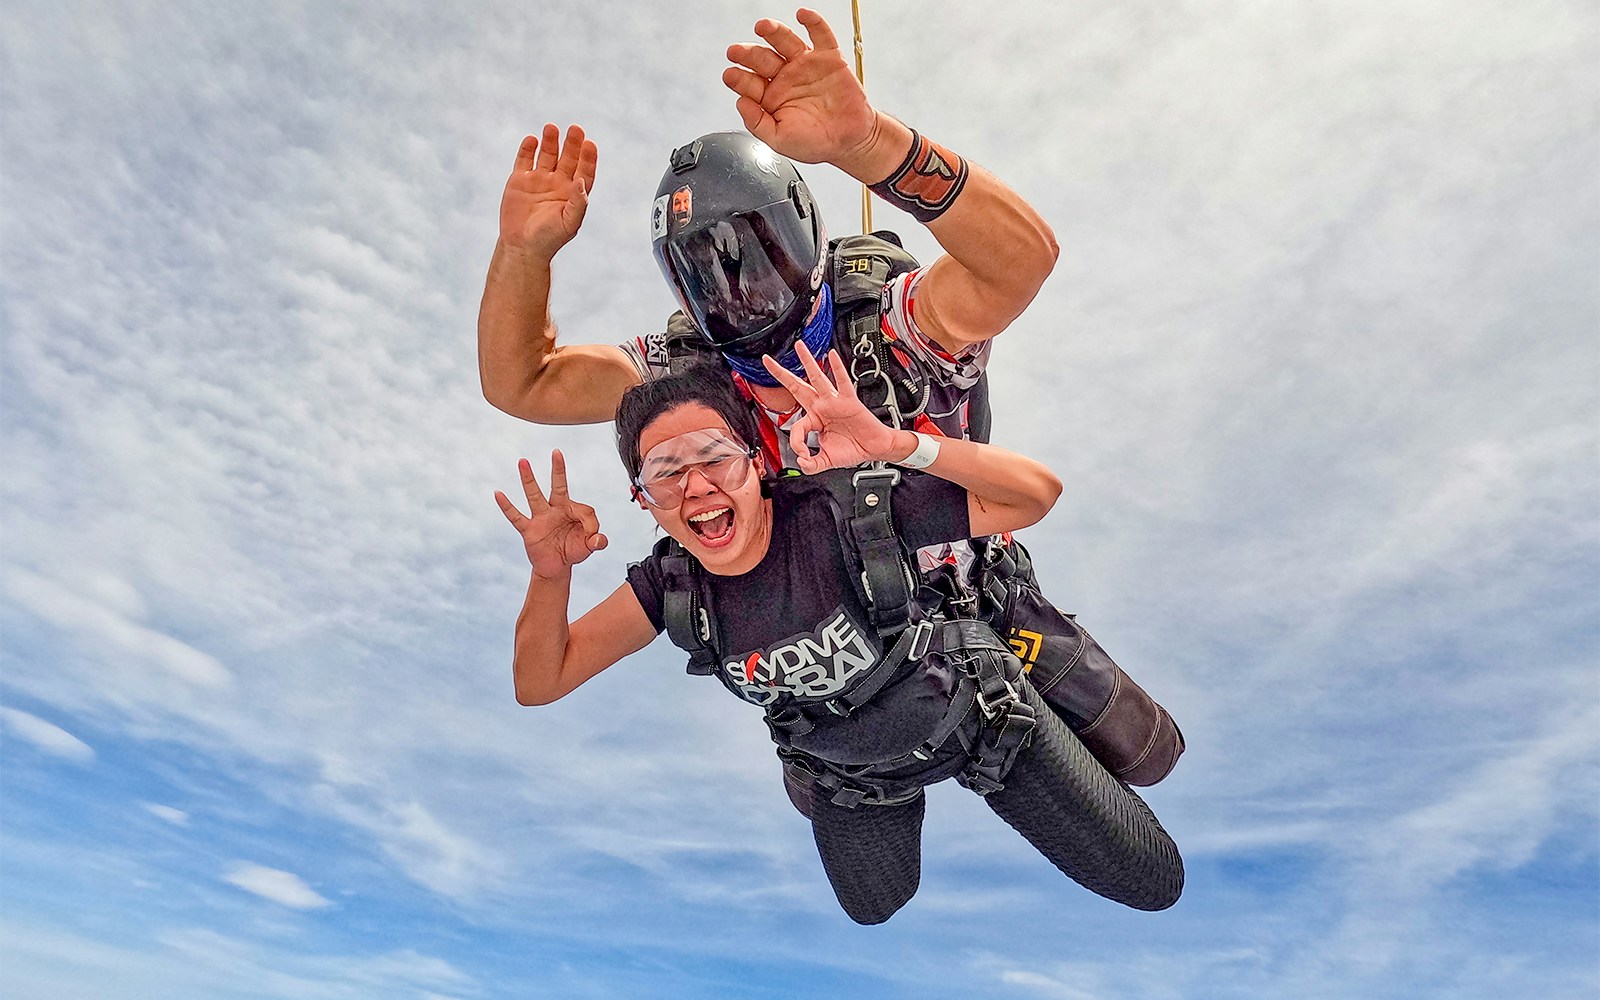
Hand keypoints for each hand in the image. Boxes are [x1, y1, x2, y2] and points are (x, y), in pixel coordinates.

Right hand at [496, 452, 607, 579]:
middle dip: (558, 470)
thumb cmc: (573, 551)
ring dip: (529, 479)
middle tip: (556, 452)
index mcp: (571, 511)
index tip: (593, 537)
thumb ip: (597, 541)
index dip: (591, 524)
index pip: (584, 509)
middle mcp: (555, 510)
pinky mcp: (529, 530)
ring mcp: (541, 518)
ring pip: (534, 495)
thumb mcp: (589, 547)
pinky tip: (498, 494)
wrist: (557, 567)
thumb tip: (599, 539)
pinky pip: (516, 517)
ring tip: (523, 461)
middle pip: (557, 486)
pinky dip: (507, 507)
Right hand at [498, 124, 596, 260]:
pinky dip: (528, 149)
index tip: (590, 144)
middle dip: (572, 143)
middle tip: (576, 128)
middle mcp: (558, 183)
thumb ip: (578, 203)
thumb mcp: (569, 223)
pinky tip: (532, 140)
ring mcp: (539, 179)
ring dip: (550, 141)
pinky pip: (525, 159)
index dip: (588, 158)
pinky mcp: (519, 179)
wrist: (522, 246)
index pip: (584, 170)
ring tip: (552, 127)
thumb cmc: (549, 239)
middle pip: (568, 158)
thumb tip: (581, 181)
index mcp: (573, 193)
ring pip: (547, 154)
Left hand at [722, 9, 876, 167]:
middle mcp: (785, 77)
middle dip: (748, 53)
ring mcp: (806, 65)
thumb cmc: (816, 142)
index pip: (749, 83)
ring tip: (762, 27)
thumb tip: (740, 104)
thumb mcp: (780, 141)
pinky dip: (813, 22)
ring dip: (773, 31)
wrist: (851, 141)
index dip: (739, 78)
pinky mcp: (829, 58)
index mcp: (771, 97)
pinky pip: (820, 34)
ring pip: (785, 41)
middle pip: (762, 59)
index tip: (730, 75)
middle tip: (736, 51)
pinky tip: (803, 15)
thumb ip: (757, 124)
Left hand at [762, 343, 897, 472]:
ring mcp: (834, 402)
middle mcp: (822, 407)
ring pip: (817, 379)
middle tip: (768, 361)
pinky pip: (843, 382)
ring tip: (799, 347)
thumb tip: (802, 463)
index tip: (804, 455)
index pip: (797, 427)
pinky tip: (832, 356)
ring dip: (807, 362)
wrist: (874, 449)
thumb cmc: (853, 449)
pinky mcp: (849, 401)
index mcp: (814, 420)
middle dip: (781, 374)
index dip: (797, 442)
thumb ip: (812, 464)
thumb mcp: (826, 461)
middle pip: (797, 387)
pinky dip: (838, 369)